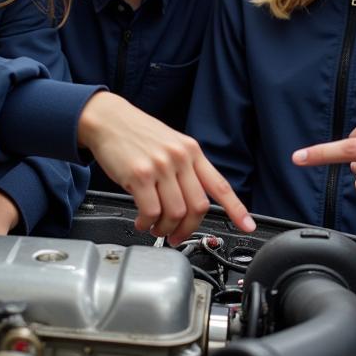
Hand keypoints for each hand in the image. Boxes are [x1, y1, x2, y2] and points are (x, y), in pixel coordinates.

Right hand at [78, 91, 255, 245]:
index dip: (236, 209)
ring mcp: (161, 166)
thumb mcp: (171, 144)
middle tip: (177, 236)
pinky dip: (147, 223)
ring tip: (155, 227)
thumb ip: (186, 168)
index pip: (220, 185)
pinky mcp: (140, 174)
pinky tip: (142, 221)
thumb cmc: (138, 134)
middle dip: (188, 229)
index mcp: (192, 151)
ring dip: (165, 228)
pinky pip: (151, 211)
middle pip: (198, 207)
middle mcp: (180, 158)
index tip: (247, 225)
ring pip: (175, 213)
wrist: (108, 119)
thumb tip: (194, 202)